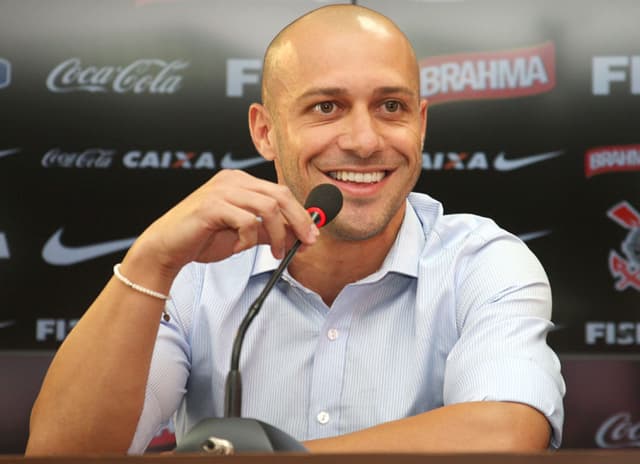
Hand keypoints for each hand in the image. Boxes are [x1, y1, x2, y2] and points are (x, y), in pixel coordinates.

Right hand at [129, 170, 318, 277]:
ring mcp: (221, 190)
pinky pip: (246, 221)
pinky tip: (236, 249)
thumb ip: (268, 232)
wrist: (166, 248)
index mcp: (240, 182)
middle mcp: (232, 180)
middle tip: (307, 243)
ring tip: (274, 253)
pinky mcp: (211, 206)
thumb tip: (298, 235)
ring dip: (277, 234)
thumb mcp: (243, 235)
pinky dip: (248, 240)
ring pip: (268, 208)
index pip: (280, 192)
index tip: (312, 235)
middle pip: (280, 196)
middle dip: (299, 221)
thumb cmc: (201, 239)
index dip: (301, 214)